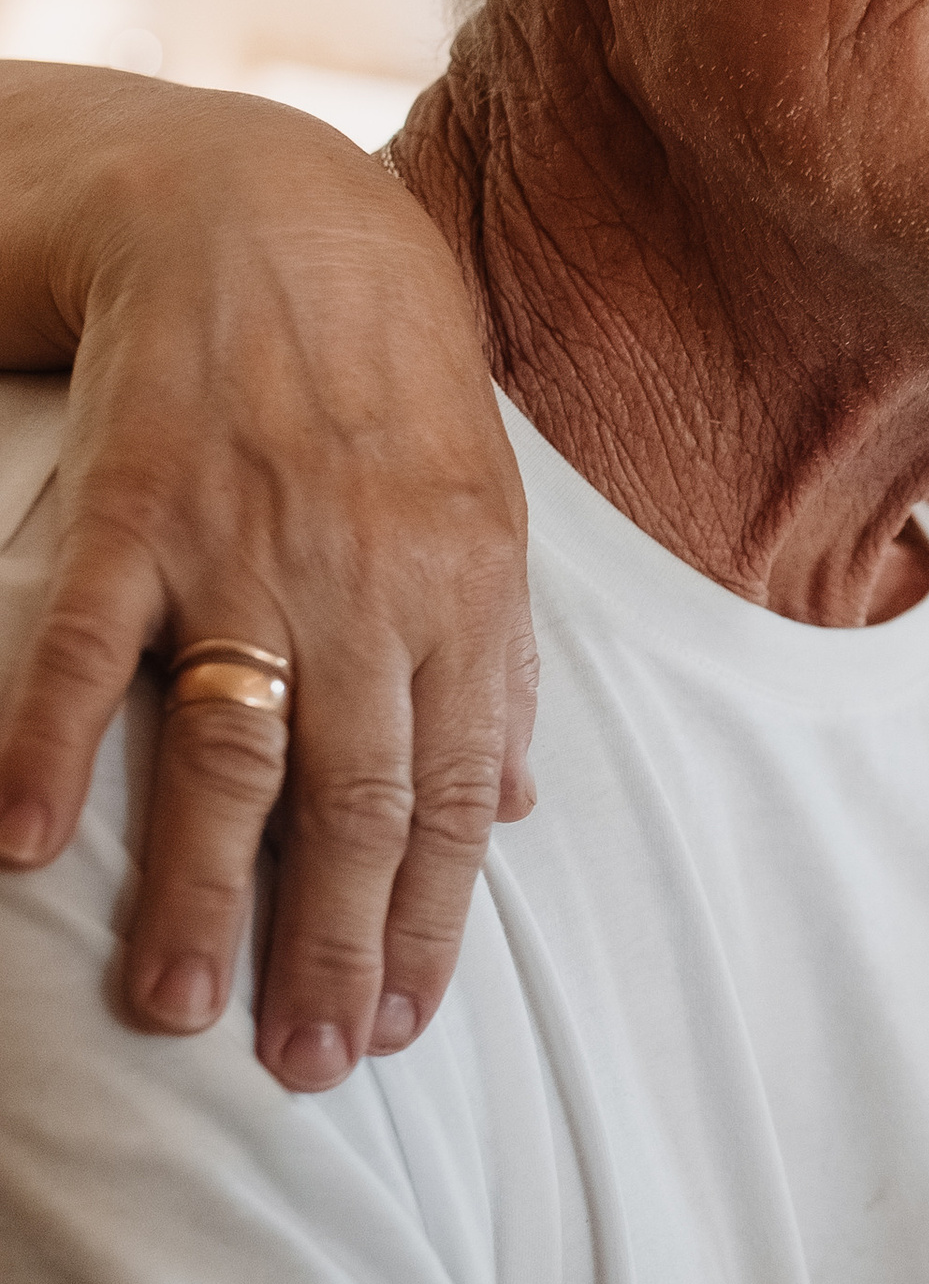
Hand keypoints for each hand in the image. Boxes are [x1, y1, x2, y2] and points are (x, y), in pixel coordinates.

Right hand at [0, 75, 536, 1088]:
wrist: (272, 217)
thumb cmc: (388, 383)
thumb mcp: (482, 512)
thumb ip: (495, 664)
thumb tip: (524, 805)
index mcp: (466, 591)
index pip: (454, 791)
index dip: (426, 916)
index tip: (396, 1026)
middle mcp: (368, 579)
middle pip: (356, 794)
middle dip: (331, 941)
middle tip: (303, 1067)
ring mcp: (248, 543)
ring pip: (234, 744)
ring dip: (204, 887)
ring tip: (179, 1011)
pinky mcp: (136, 501)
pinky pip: (87, 640)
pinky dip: (53, 741)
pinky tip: (24, 846)